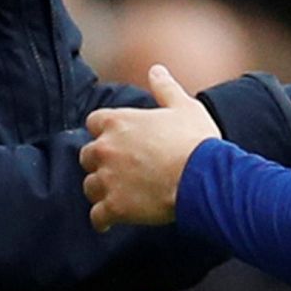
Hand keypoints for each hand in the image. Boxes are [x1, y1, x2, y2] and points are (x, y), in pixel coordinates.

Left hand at [80, 65, 220, 232]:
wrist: (203, 177)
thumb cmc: (195, 140)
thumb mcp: (184, 106)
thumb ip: (165, 87)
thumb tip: (156, 69)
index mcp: (118, 122)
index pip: (93, 122)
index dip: (105, 131)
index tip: (118, 139)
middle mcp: (106, 149)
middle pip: (87, 156)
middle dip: (100, 162)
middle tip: (120, 169)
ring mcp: (107, 179)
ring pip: (90, 186)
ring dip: (102, 190)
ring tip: (120, 195)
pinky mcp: (114, 207)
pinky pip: (97, 217)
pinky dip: (103, 219)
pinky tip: (112, 221)